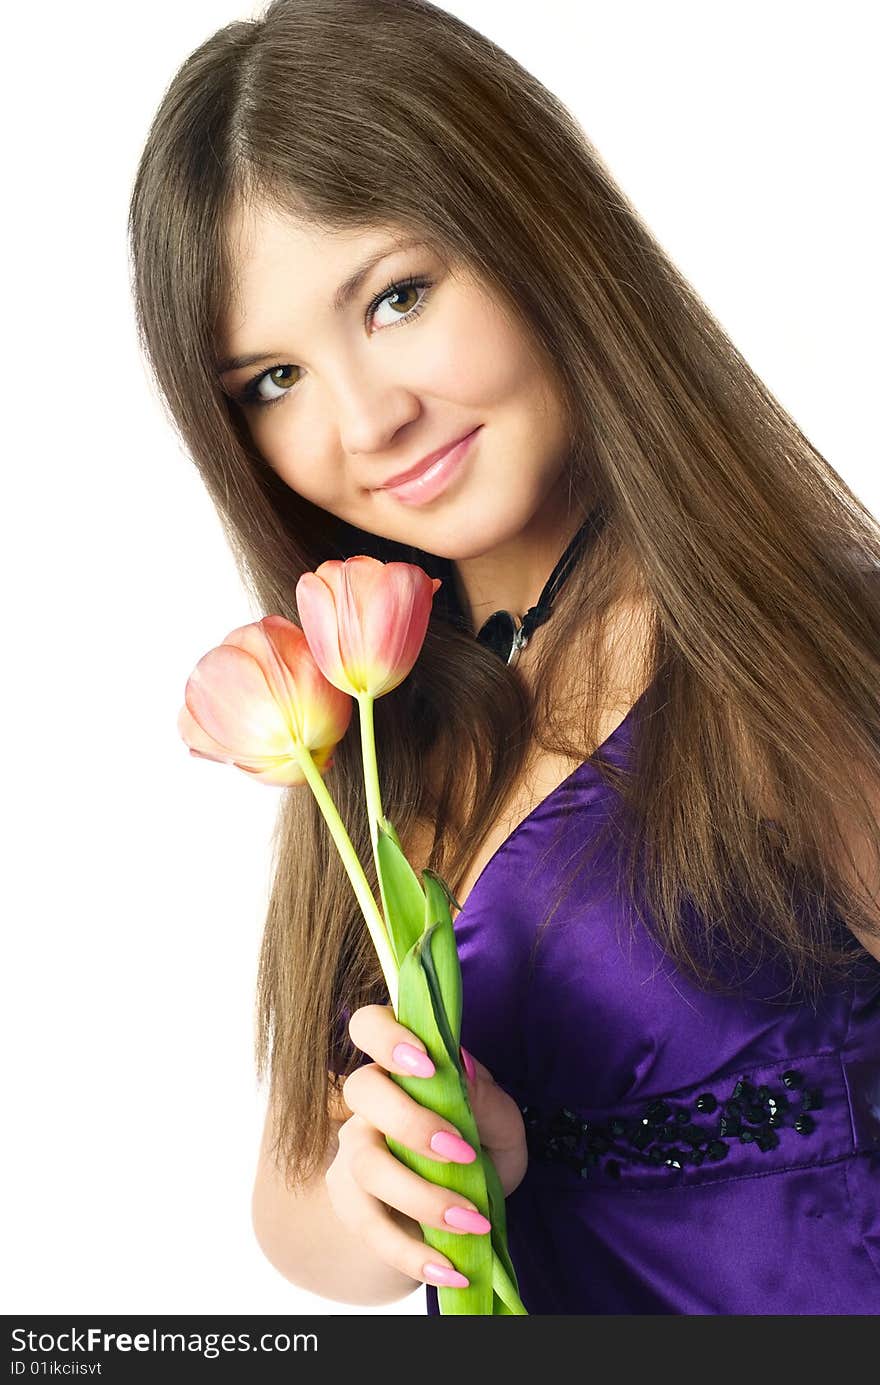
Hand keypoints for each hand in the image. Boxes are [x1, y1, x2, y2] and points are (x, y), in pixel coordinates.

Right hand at [324, 1003, 527, 1291]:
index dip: (387, 1035)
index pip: (370, 1024)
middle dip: (410, 1120)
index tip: (426, 1063)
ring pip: (365, 1164)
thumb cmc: (479, 1150)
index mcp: (402, 1066)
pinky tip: (450, 1270)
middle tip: (461, 1151)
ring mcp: (353, 1153)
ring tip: (473, 1221)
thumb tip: (464, 1069)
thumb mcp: (502, 1126)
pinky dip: (412, 1253)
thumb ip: (487, 1099)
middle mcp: (369, 1103)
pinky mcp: (352, 1205)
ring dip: (422, 1195)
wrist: (458, 1217)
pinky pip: (370, 1227)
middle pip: (361, 1089)